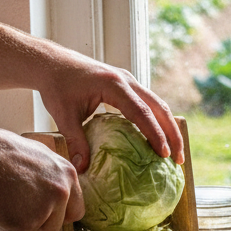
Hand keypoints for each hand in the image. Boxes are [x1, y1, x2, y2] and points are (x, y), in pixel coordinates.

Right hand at [0, 121, 84, 230]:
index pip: (76, 208)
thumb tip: (52, 188)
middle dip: (40, 223)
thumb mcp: (38, 156)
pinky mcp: (26, 222)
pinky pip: (11, 230)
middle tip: (20, 211)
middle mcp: (62, 193)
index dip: (60, 215)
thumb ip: (51, 176)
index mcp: (67, 174)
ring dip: (18, 221)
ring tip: (2, 199)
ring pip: (34, 229)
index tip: (47, 215)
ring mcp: (46, 208)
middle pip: (57, 225)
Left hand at [34, 47, 183, 172]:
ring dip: (169, 128)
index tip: (164, 154)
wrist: (52, 62)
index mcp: (114, 85)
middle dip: (172, 134)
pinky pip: (150, 104)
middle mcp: (127, 80)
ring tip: (175, 153)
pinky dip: (159, 121)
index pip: (142, 112)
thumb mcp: (63, 115)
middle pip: (160, 108)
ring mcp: (130, 81)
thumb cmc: (56, 85)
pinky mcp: (128, 86)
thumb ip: (75, 141)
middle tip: (178, 159)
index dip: (155, 134)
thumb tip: (82, 169)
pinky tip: (160, 138)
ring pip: (159, 105)